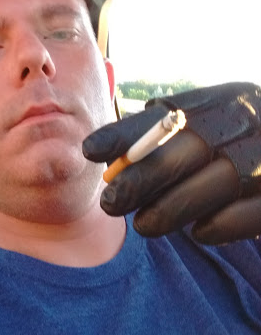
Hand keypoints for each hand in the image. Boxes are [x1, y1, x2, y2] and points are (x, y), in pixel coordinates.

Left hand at [83, 82, 260, 244]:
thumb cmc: (231, 136)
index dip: (123, 135)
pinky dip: (219, 226)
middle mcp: (242, 123)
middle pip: (186, 151)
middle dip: (142, 180)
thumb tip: (112, 159)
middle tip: (110, 202)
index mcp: (215, 103)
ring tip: (143, 225)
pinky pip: (249, 213)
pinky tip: (198, 231)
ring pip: (216, 185)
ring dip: (172, 209)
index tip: (89, 151)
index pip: (163, 117)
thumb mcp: (204, 120)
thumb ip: (163, 134)